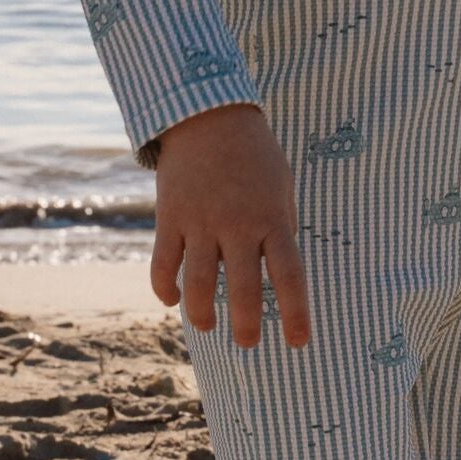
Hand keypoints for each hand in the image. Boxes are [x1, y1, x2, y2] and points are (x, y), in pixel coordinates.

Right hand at [150, 104, 311, 348]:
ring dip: (202, 314)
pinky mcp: (170, 218)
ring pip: (199, 284)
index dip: (295, 313)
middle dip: (246, 325)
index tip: (298, 343)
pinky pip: (163, 263)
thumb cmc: (254, 154)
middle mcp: (237, 225)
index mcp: (272, 218)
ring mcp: (201, 223)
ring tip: (207, 326)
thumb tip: (281, 270)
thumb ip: (280, 226)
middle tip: (247, 343)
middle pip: (244, 289)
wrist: (208, 116)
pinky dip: (165, 287)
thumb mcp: (281, 186)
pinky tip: (172, 299)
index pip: (289, 276)